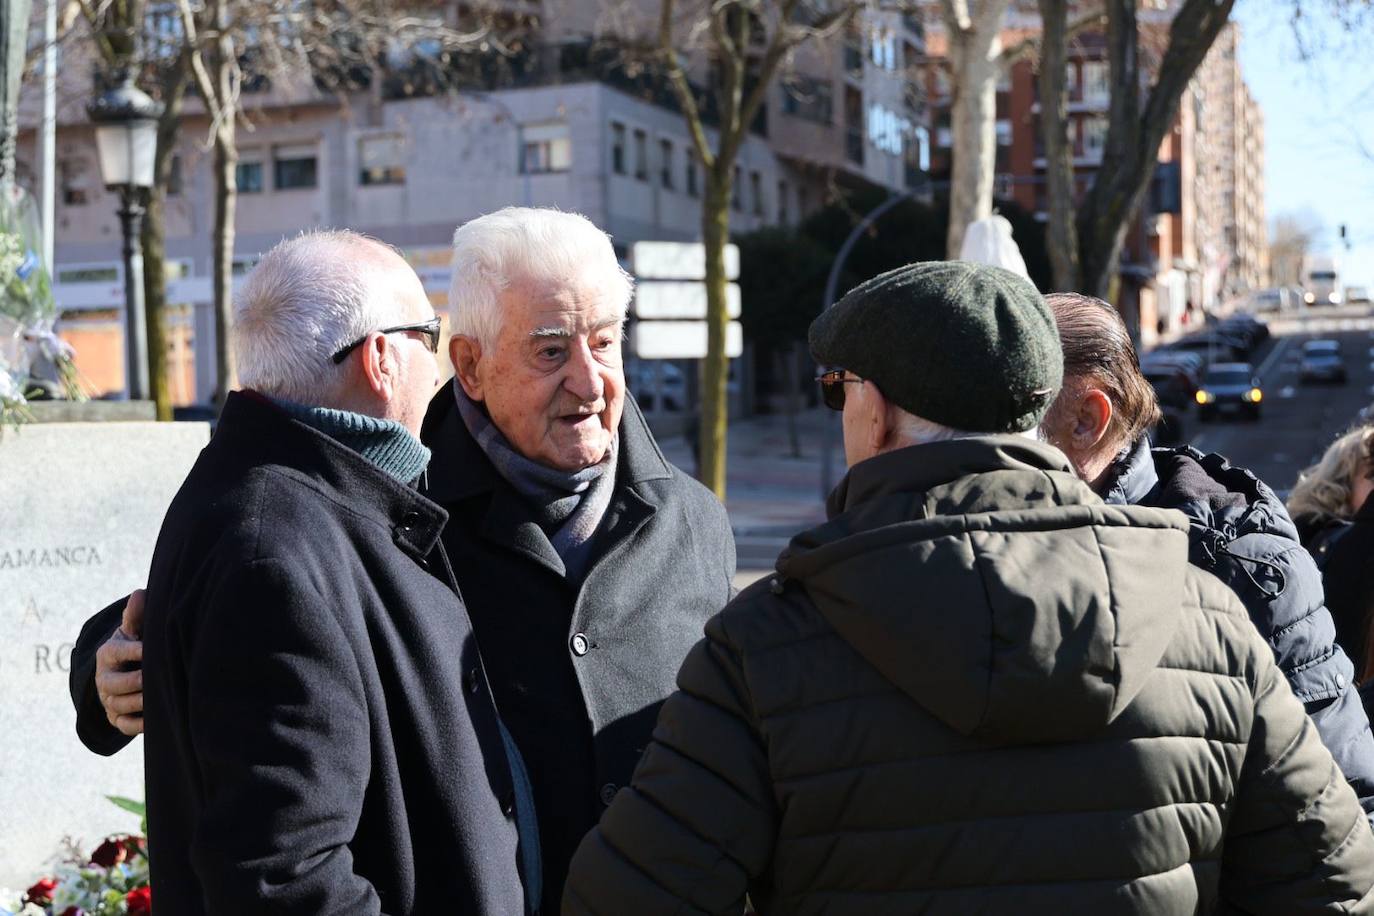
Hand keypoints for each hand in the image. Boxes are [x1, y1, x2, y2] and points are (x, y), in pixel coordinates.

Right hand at [96, 589, 146, 736]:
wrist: (123, 670)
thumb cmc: (134, 644)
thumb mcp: (133, 629)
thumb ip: (136, 615)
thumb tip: (140, 593)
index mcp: (108, 654)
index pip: (117, 652)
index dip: (134, 652)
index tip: (150, 650)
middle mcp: (104, 678)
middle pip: (114, 684)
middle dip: (135, 682)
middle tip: (156, 678)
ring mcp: (109, 700)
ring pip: (120, 704)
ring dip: (140, 702)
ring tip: (161, 696)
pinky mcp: (116, 718)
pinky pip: (125, 726)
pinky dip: (140, 724)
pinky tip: (158, 717)